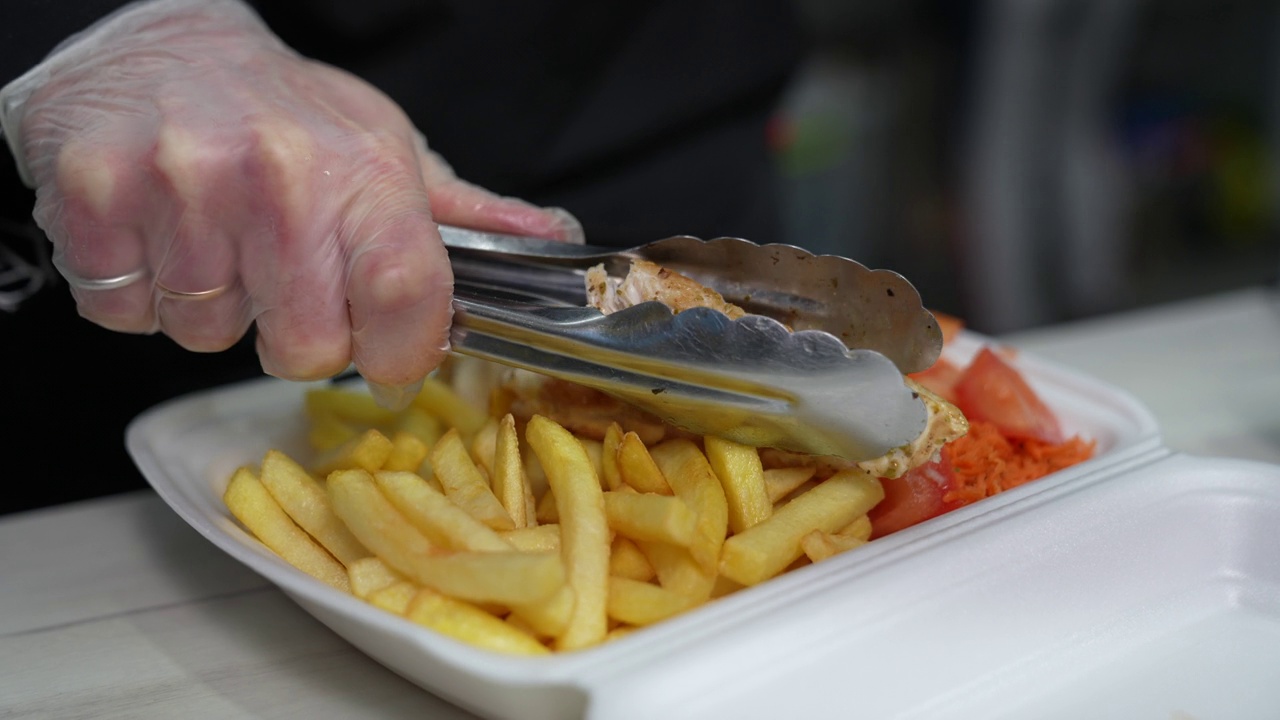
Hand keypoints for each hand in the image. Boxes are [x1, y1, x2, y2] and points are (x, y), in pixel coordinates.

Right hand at [2, 0, 579, 405]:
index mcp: (362, 171)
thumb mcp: (385, 149)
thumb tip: (554, 241)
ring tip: (214, 235)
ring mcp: (180, 184)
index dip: (402, 352)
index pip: (407, 297)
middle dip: (294, 331)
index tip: (389, 354)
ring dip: (212, 305)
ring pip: (206, 334)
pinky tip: (157, 233)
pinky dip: (138, 291)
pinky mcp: (94, 197)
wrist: (155, 44)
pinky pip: (125, 313)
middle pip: (302, 349)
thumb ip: (464, 215)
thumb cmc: (283, 111)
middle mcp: (276, 176)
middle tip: (281, 274)